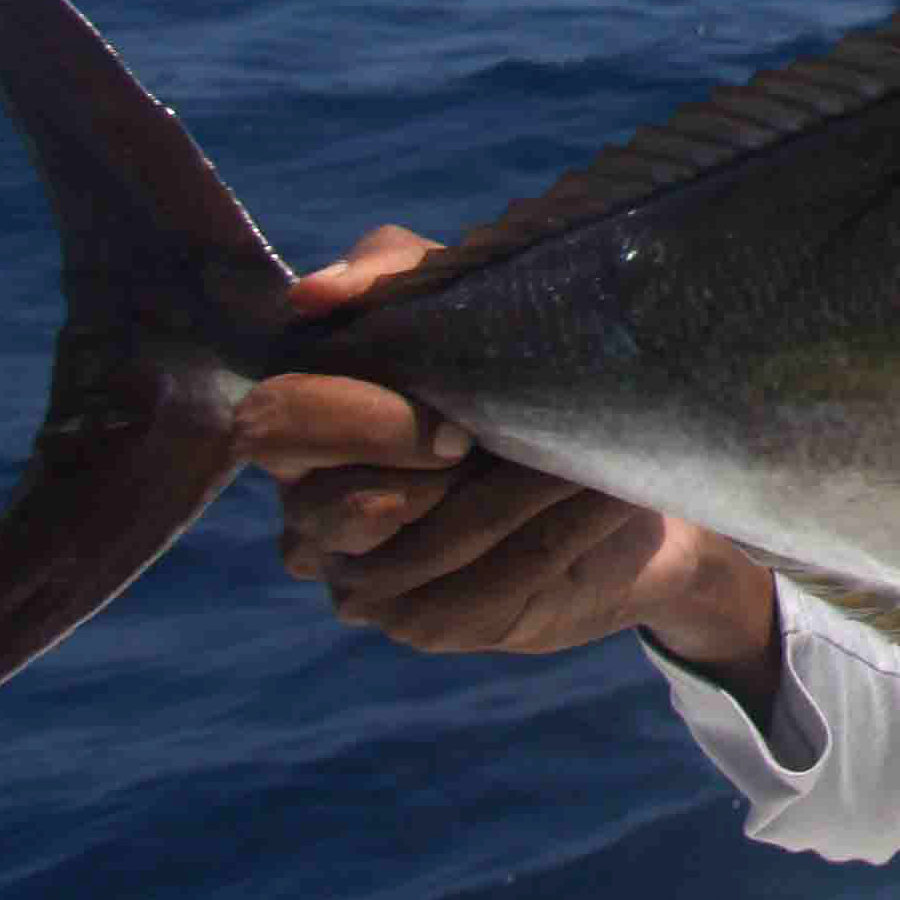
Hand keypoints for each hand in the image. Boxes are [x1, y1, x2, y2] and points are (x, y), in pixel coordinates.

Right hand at [234, 226, 776, 702]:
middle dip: (440, 473)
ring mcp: (363, 581)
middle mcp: (311, 514)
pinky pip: (484, 588)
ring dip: (525, 489)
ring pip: (424, 546)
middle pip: (329, 505)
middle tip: (510, 443)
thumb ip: (391, 274)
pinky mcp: (427, 625)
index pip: (272, 424)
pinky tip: (598, 498)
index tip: (457, 418)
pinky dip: (558, 534)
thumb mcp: (468, 299)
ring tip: (585, 454)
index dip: (363, 422)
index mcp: (303, 429)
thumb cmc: (525, 370)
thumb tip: (313, 294)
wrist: (627, 466)